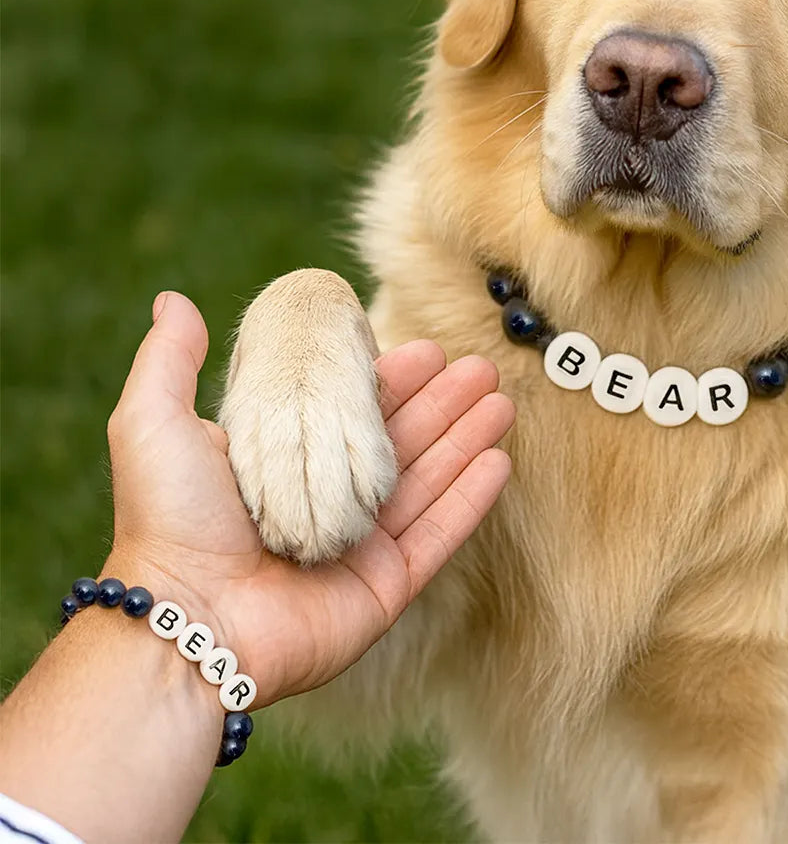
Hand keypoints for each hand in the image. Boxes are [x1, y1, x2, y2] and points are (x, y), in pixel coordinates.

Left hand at [105, 291, 514, 706]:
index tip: (428, 349)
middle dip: (443, 403)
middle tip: (481, 369)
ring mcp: (360, 545)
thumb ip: (168, 361)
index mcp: (286, 463)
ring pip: (428, 480)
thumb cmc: (171, 521)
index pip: (351, 413)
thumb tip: (172, 300)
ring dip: (465, 439)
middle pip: (400, 442)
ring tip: (500, 403)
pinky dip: (469, 498)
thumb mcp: (153, 422)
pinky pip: (439, 533)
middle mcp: (327, 501)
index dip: (393, 380)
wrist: (190, 622)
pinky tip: (498, 460)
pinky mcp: (385, 585)